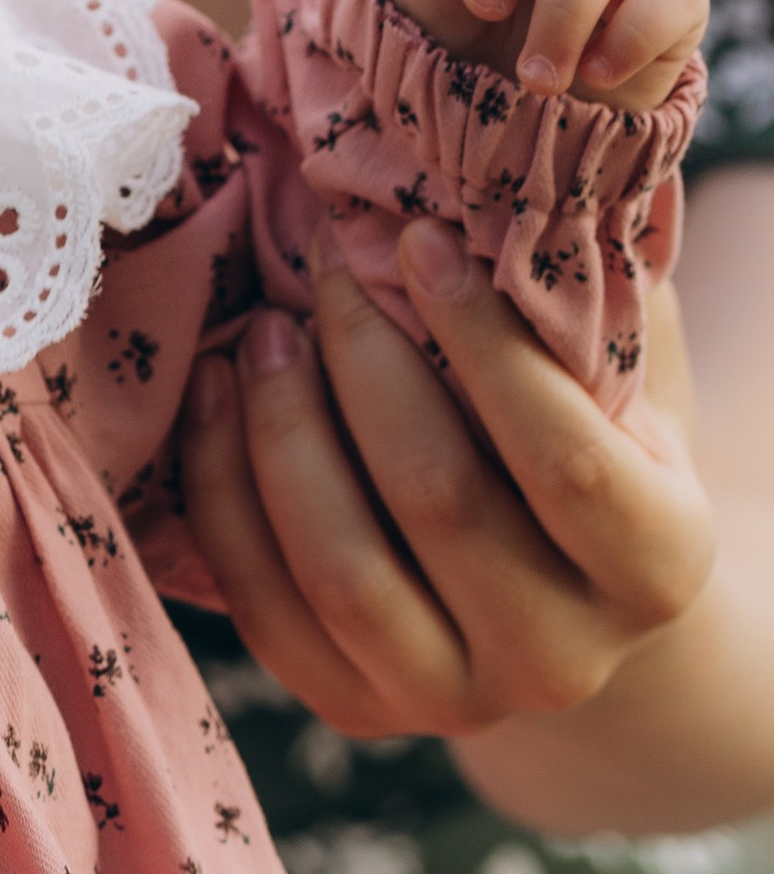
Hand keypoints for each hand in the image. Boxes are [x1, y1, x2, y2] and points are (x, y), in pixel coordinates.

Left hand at [178, 218, 711, 740]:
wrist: (557, 600)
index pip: (566, 458)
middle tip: (318, 270)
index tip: (415, 240)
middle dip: (361, 365)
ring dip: (280, 429)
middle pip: (436, 500)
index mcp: (658, 569)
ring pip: (337, 565)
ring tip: (261, 332)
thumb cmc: (593, 447)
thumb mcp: (624, 380)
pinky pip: (262, 606)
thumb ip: (589, 298)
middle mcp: (564, 660)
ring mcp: (452, 701)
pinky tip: (216, 399)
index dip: (483, 342)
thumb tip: (518, 162)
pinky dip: (223, 494)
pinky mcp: (352, 711)